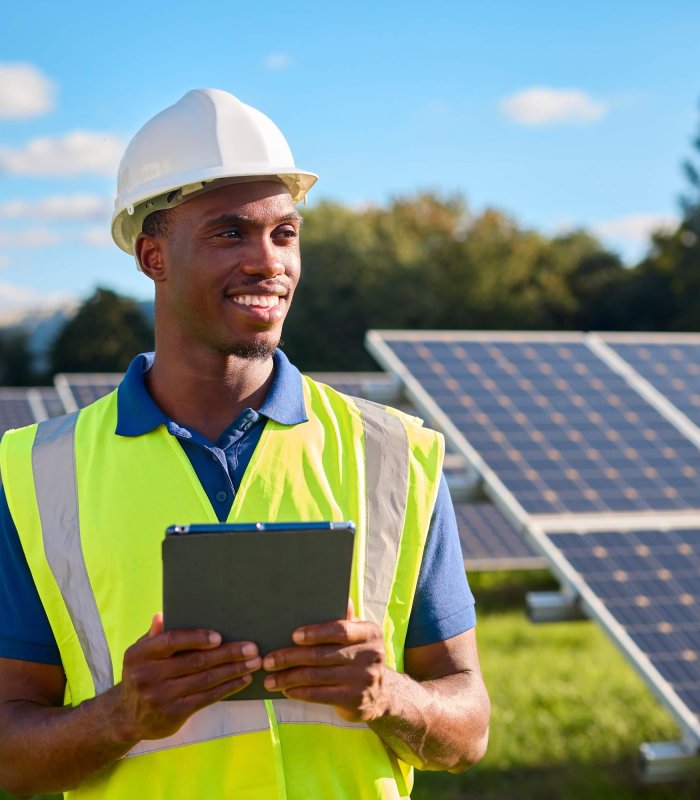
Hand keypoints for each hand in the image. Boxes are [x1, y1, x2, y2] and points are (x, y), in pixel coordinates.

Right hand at [116, 613, 261, 740]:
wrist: (126, 717)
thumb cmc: (142, 673)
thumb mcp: (140, 653)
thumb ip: (155, 636)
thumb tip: (162, 615)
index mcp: (139, 655)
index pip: (171, 641)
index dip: (196, 638)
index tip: (219, 636)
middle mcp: (147, 676)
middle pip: (195, 662)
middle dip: (228, 654)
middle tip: (252, 648)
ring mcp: (160, 697)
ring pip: (205, 680)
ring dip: (233, 670)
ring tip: (254, 662)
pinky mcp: (173, 714)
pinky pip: (206, 698)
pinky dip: (227, 687)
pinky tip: (242, 679)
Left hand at [261, 602, 387, 721]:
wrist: (383, 693)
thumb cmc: (360, 656)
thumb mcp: (359, 636)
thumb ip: (346, 619)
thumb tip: (337, 595)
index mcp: (370, 633)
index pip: (340, 630)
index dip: (316, 633)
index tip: (293, 636)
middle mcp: (370, 655)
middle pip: (322, 655)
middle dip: (290, 657)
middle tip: (268, 661)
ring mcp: (363, 680)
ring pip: (317, 677)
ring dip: (289, 678)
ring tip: (270, 679)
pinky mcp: (355, 700)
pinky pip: (320, 695)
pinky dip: (300, 692)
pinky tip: (287, 690)